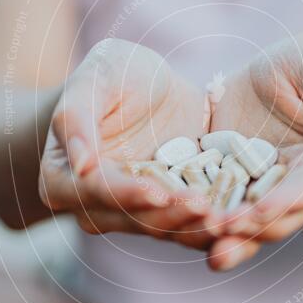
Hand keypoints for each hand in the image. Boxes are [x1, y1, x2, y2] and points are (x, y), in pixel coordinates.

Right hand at [39, 38, 215, 245]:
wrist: (147, 87)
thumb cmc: (112, 74)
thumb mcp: (96, 77)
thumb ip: (77, 115)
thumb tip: (80, 163)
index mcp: (63, 179)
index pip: (96, 191)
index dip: (126, 193)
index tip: (156, 190)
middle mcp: (95, 207)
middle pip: (134, 218)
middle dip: (170, 215)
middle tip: (204, 208)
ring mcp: (134, 214)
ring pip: (165, 228)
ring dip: (196, 227)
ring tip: (226, 219)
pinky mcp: (169, 212)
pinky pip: (189, 224)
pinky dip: (213, 224)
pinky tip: (238, 219)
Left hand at [208, 33, 302, 267]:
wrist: (257, 78)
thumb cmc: (299, 65)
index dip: (290, 199)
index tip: (262, 209)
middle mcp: (301, 188)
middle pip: (283, 216)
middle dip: (255, 227)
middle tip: (226, 229)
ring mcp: (267, 196)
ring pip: (254, 227)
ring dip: (235, 242)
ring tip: (214, 254)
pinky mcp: (234, 196)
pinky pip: (225, 217)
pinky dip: (211, 232)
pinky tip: (193, 242)